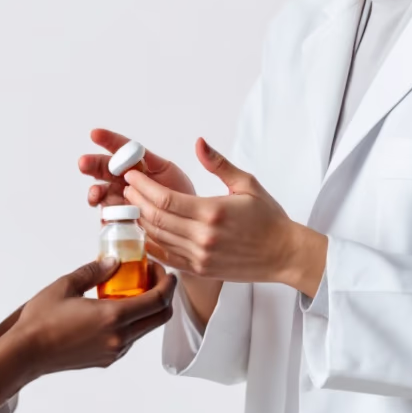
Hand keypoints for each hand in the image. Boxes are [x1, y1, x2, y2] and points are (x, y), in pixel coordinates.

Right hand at [0, 257, 176, 406]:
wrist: (26, 353)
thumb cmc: (41, 320)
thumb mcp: (67, 285)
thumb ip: (95, 271)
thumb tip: (114, 261)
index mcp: (113, 317)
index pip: (158, 301)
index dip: (167, 283)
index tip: (164, 270)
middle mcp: (119, 338)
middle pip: (160, 318)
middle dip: (164, 295)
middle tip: (151, 277)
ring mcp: (114, 351)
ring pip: (146, 329)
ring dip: (147, 308)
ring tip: (130, 289)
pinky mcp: (106, 359)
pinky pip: (130, 339)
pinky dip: (132, 321)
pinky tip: (115, 307)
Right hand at [78, 128, 194, 207]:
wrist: (185, 219)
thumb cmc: (178, 191)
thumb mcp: (167, 170)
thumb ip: (152, 159)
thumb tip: (139, 148)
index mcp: (135, 163)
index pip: (119, 149)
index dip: (107, 140)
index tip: (95, 134)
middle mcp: (124, 179)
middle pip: (104, 169)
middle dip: (92, 165)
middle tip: (83, 163)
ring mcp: (121, 198)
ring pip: (102, 193)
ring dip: (95, 192)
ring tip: (95, 193)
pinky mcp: (121, 218)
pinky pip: (108, 217)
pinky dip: (105, 216)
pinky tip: (105, 215)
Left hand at [124, 138, 326, 294]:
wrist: (284, 254)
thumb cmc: (269, 218)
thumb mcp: (247, 183)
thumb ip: (219, 163)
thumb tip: (199, 142)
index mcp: (212, 212)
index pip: (165, 199)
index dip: (143, 187)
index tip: (133, 176)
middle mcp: (203, 237)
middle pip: (156, 218)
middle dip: (137, 201)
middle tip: (127, 187)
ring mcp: (200, 257)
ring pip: (158, 238)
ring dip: (140, 221)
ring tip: (131, 205)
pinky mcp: (200, 270)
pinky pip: (166, 256)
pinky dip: (151, 243)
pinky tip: (144, 230)